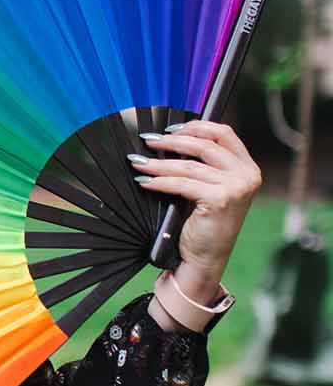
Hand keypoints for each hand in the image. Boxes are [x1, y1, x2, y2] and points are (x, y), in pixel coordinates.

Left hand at [132, 119, 262, 291]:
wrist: (205, 259)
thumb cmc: (202, 224)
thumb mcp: (208, 188)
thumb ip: (201, 166)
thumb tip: (169, 140)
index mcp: (247, 168)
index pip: (224, 133)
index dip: (196, 126)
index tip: (170, 129)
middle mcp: (247, 175)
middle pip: (206, 144)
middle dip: (173, 141)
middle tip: (148, 141)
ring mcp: (237, 187)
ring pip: (189, 165)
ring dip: (159, 163)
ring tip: (138, 163)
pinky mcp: (221, 200)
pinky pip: (182, 183)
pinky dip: (159, 182)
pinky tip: (144, 182)